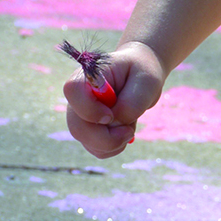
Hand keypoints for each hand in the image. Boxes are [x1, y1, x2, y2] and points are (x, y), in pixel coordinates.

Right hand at [64, 40, 165, 157]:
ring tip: (129, 127)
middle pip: (77, 126)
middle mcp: (79, 97)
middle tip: (129, 131)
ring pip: (86, 141)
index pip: (73, 91)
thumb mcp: (147, 81)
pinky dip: (113, 147)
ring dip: (113, 143)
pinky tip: (124, 132)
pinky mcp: (89, 129)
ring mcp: (81, 115)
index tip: (111, 116)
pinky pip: (96, 148)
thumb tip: (115, 122)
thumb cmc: (143, 72)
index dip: (89, 110)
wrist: (140, 76)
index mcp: (89, 76)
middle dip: (106, 138)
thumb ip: (132, 102)